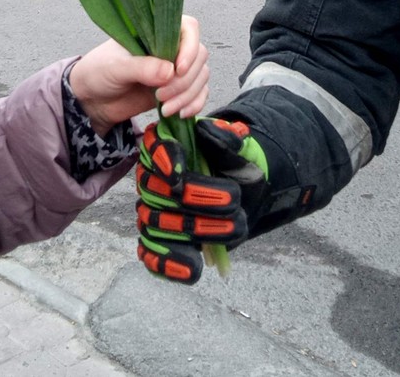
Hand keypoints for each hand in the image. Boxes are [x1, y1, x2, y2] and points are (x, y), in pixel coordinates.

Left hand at [68, 15, 208, 135]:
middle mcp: (171, 47)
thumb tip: (169, 72)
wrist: (92, 99)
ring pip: (200, 77)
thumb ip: (141, 68)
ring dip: (188, 95)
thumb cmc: (99, 72)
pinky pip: (199, 94)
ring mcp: (175, 69)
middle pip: (198, 56)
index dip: (189, 48)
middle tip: (160, 95)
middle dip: (184, 81)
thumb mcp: (115, 68)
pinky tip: (180, 114)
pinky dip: (194, 104)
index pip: (188, 28)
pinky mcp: (177, 90)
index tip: (177, 69)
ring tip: (166, 108)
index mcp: (156, 31)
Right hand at [136, 117, 266, 283]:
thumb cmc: (237, 168)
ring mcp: (154, 213)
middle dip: (195, 200)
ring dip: (195, 230)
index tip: (179, 176)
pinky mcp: (160, 241)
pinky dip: (169, 264)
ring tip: (231, 230)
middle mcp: (154, 181)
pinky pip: (153, 255)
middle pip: (158, 192)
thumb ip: (226, 140)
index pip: (153, 150)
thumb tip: (210, 131)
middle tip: (232, 202)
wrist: (246, 196)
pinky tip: (192, 269)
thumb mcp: (240, 151)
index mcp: (167, 149)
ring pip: (157, 225)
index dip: (163, 161)